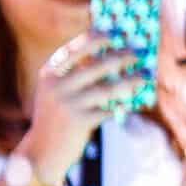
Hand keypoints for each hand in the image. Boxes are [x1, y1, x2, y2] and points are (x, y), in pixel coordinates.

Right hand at [25, 33, 140, 182]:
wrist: (41, 152)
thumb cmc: (56, 115)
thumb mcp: (56, 91)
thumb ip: (76, 73)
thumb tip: (111, 55)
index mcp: (50, 73)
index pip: (77, 48)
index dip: (98, 38)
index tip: (116, 34)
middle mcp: (57, 86)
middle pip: (98, 65)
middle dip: (122, 57)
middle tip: (137, 54)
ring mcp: (69, 104)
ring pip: (109, 87)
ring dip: (130, 80)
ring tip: (144, 77)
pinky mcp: (80, 122)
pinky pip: (110, 108)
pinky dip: (124, 103)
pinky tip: (136, 100)